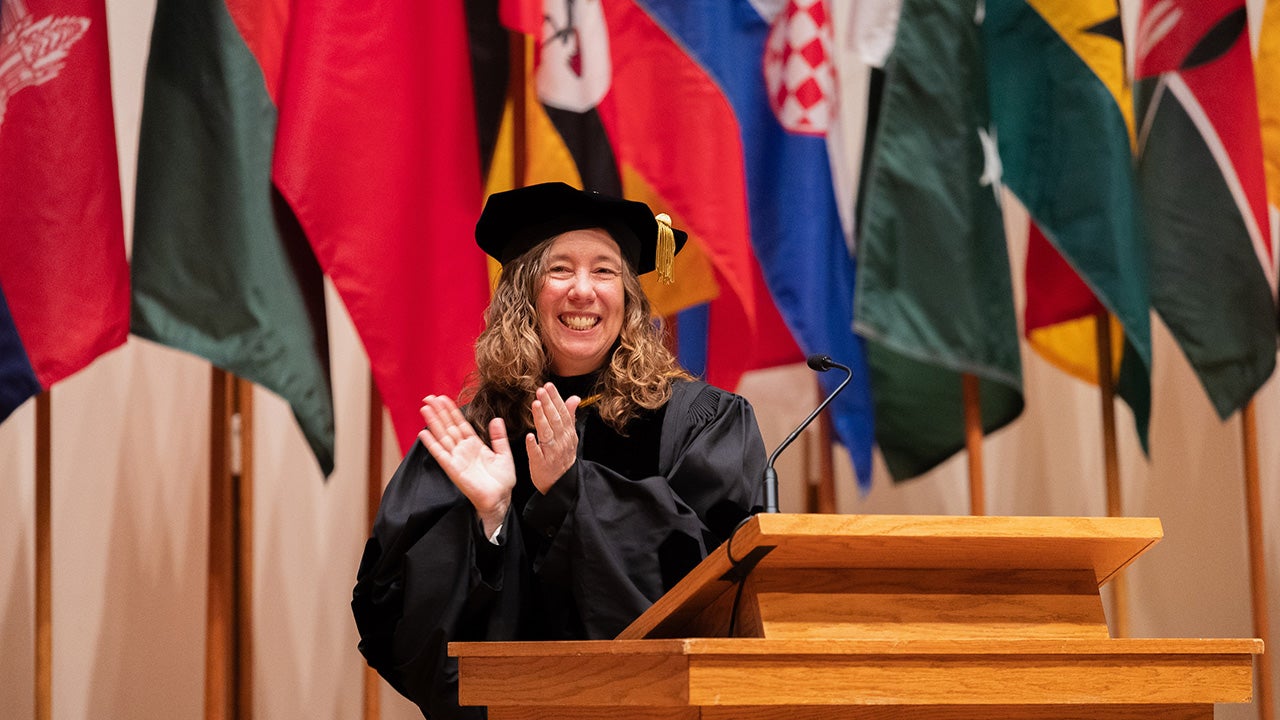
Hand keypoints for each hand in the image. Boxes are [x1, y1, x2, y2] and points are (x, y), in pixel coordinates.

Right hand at [418, 394, 513, 536]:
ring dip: (433, 423)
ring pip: (443, 437)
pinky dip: (432, 444)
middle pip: (448, 427)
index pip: (460, 424)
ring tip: (424, 409)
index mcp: (475, 445)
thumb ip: (499, 437)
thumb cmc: (502, 480)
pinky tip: (423, 433)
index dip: (452, 411)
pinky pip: (441, 454)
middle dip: (439, 412)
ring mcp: (457, 459)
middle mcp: (463, 450)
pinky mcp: (454, 470)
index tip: (443, 398)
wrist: (500, 499)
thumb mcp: (504, 454)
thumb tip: (496, 419)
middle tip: (429, 397)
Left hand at [525, 383, 580, 493]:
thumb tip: (574, 398)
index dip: (556, 399)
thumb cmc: (563, 457)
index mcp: (568, 434)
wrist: (562, 483)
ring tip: (536, 404)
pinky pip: (538, 454)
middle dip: (549, 404)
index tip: (549, 386)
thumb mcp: (570, 436)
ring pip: (547, 434)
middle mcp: (561, 442)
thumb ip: (570, 416)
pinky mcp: (541, 464)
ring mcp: (552, 453)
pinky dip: (534, 446)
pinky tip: (530, 436)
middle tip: (541, 390)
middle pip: (555, 420)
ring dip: (541, 419)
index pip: (563, 413)